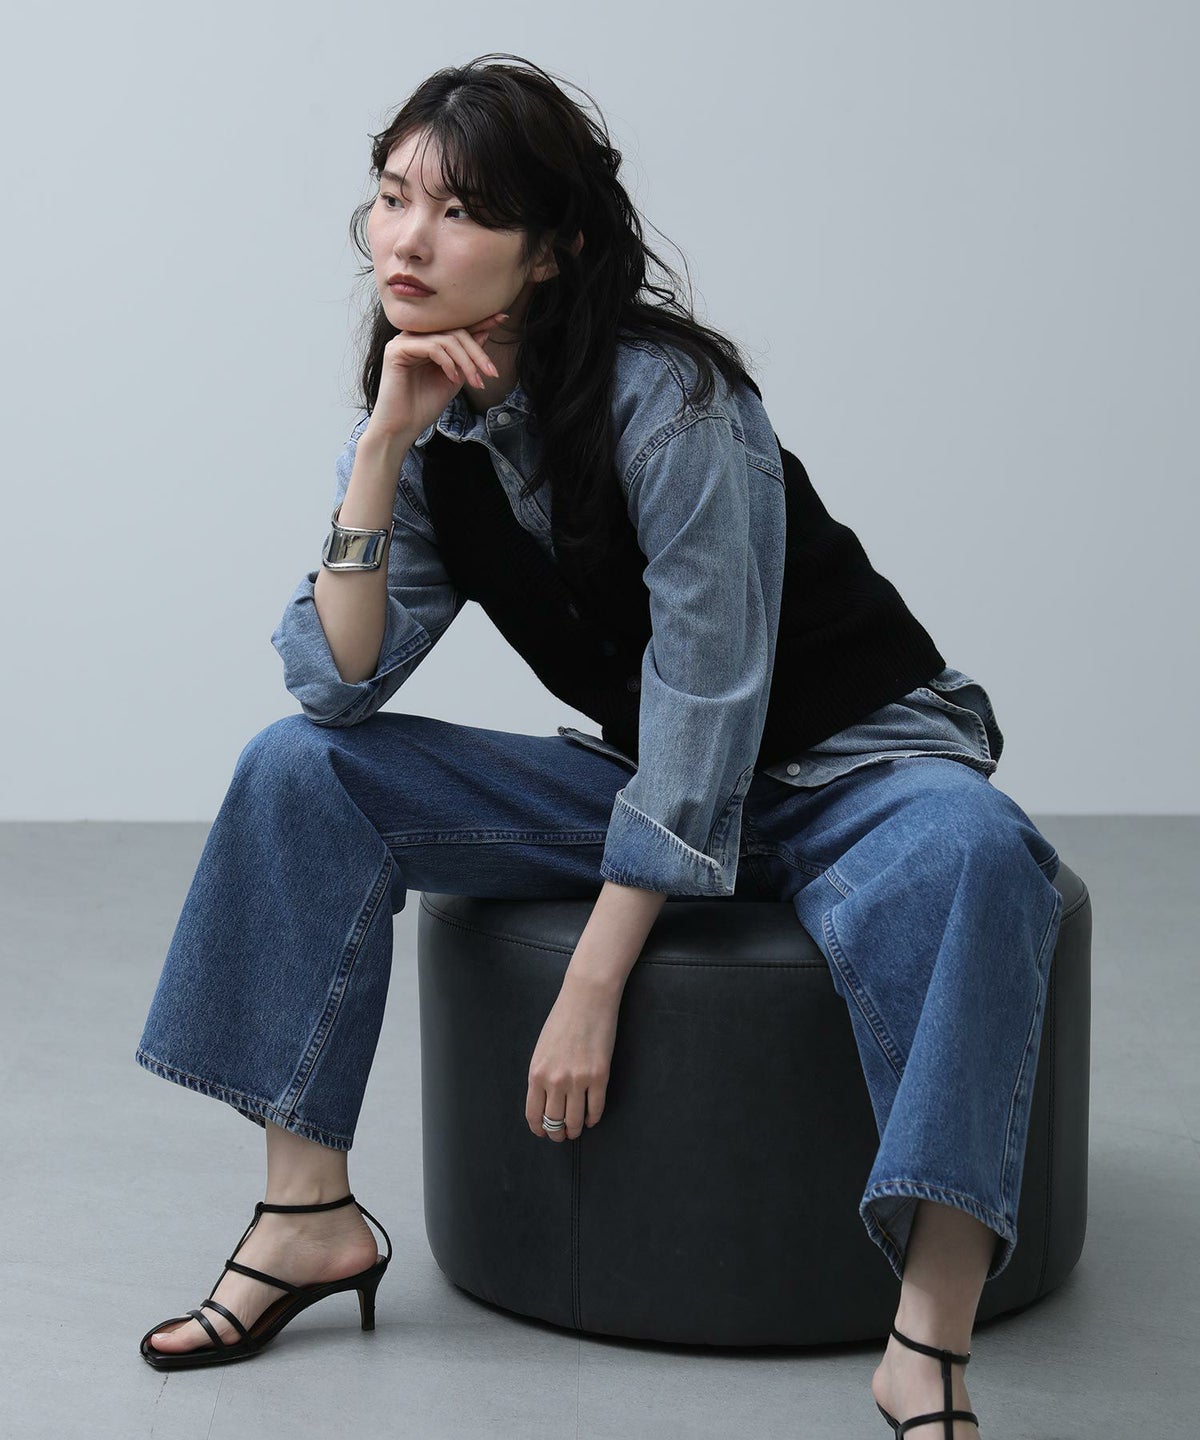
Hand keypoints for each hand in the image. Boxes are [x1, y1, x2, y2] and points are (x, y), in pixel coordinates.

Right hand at [368, 311, 507, 442]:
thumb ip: (466, 357)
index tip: (503, 317)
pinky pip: (432, 347)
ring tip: (475, 382)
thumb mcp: (454, 378)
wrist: (402, 428)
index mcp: (426, 341)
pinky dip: (448, 363)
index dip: (480, 322)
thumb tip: (484, 332)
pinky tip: (453, 378)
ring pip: (446, 339)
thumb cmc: (424, 406)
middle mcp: (414, 336)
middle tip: (491, 372)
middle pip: (454, 332)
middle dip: (477, 353)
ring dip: (467, 361)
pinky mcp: (396, 350)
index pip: (456, 328)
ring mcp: (403, 341)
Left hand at [525, 972, 619, 1141]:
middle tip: (561, 1135)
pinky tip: (591, 1118)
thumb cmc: (563, 1019)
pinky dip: (593, 1118)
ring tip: (576, 1130)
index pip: (534, 1114)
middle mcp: (555, 1080)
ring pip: (575, 1120)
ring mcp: (578, 1080)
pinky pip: (596, 1108)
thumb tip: (546, 1100)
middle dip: (557, 1133)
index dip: (539, 1128)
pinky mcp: (600, 1076)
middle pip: (554, 1121)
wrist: (587, 998)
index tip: (543, 1133)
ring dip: (575, 1129)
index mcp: (536, 1073)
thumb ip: (542, 1074)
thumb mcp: (542, 1048)